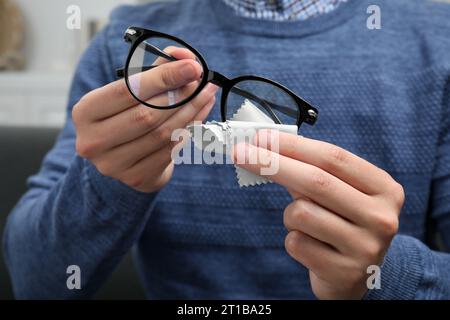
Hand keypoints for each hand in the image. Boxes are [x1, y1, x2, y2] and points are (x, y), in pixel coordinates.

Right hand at [73, 47, 216, 192]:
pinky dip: (190, 129)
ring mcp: (113, 164)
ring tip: (206, 94)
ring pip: (162, 134)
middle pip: (146, 115)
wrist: (121, 157)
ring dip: (191, 111)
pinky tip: (200, 114)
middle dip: (180, 95)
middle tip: (202, 81)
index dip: (163, 78)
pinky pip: (170, 150)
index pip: (127, 91)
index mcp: (85, 112)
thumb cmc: (125, 115)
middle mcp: (93, 141)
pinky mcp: (136, 177)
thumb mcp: (129, 91)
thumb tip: (185, 57)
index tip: (192, 67)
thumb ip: (154, 71)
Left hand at [233, 130, 403, 298]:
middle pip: (316, 181)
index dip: (293, 145)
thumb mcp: (337, 194)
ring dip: (290, 215)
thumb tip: (264, 147)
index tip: (261, 136)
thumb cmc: (340, 222)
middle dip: (272, 163)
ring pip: (301, 213)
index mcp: (384, 188)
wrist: (355, 274)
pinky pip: (296, 243)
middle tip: (240, 152)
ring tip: (305, 225)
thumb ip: (309, 171)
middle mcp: (382, 217)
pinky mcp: (344, 272)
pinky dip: (293, 240)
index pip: (333, 157)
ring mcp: (366, 247)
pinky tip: (311, 246)